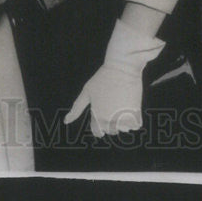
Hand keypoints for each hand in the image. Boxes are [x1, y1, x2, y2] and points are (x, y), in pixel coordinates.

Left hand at [64, 19, 165, 136]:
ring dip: (125, 121)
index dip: (100, 127)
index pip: (98, 132)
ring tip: (122, 104)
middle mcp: (109, 119)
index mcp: (97, 115)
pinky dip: (135, 120)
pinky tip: (131, 107)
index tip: (104, 118)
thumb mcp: (86, 92)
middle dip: (112, 122)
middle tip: (114, 106)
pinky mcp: (136, 113)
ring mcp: (123, 118)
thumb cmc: (103, 78)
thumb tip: (66, 121)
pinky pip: (136, 126)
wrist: (122, 68)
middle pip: (112, 131)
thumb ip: (77, 109)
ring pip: (125, 129)